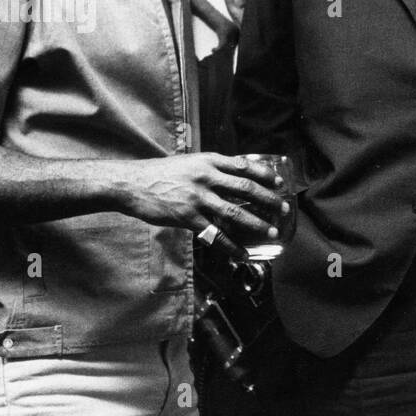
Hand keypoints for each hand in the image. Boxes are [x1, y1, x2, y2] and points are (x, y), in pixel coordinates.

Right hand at [114, 153, 289, 252]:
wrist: (131, 184)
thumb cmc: (160, 173)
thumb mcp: (189, 162)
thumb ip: (211, 168)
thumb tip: (235, 174)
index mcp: (208, 161)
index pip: (244, 166)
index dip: (265, 174)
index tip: (279, 182)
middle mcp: (206, 177)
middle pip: (246, 189)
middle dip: (269, 200)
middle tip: (284, 208)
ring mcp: (198, 198)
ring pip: (235, 212)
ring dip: (257, 223)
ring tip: (271, 232)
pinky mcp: (188, 218)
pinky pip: (215, 234)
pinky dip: (231, 246)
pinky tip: (242, 253)